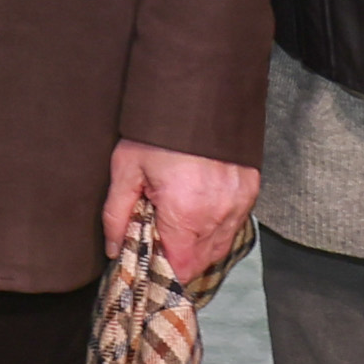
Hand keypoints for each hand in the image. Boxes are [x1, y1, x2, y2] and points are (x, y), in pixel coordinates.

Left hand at [104, 141, 258, 273]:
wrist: (197, 93)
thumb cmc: (157, 132)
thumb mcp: (126, 170)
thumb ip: (116, 215)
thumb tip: (113, 249)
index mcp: (186, 213)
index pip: (180, 267)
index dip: (163, 271)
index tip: (150, 262)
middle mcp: (218, 214)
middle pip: (201, 261)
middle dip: (179, 257)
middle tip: (160, 238)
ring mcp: (238, 202)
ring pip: (220, 245)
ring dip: (199, 244)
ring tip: (178, 224)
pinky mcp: (250, 190)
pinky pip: (234, 224)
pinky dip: (216, 225)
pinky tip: (198, 211)